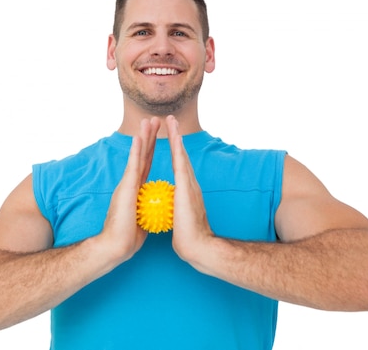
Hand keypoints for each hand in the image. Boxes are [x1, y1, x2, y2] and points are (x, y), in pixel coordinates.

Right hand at [101, 117, 160, 262]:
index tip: (157, 136)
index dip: (152, 150)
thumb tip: (153, 210)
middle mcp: (131, 183)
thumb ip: (146, 210)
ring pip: (137, 156)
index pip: (147, 165)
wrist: (117, 245)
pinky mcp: (126, 188)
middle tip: (154, 120)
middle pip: (143, 155)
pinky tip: (139, 138)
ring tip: (147, 121)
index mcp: (137, 189)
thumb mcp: (142, 218)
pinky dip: (136, 151)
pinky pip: (133, 166)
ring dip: (143, 137)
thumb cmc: (128, 237)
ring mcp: (127, 183)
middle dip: (149, 137)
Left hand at [166, 115, 213, 262]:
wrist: (197, 246)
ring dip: (176, 136)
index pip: (178, 167)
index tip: (170, 139)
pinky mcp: (186, 187)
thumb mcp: (180, 220)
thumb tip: (173, 212)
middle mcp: (189, 184)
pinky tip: (174, 136)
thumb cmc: (188, 238)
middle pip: (181, 155)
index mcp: (185, 191)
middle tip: (170, 119)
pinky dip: (177, 148)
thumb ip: (177, 212)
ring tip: (170, 119)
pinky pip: (180, 163)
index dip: (174, 152)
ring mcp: (190, 184)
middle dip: (175, 137)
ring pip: (181, 154)